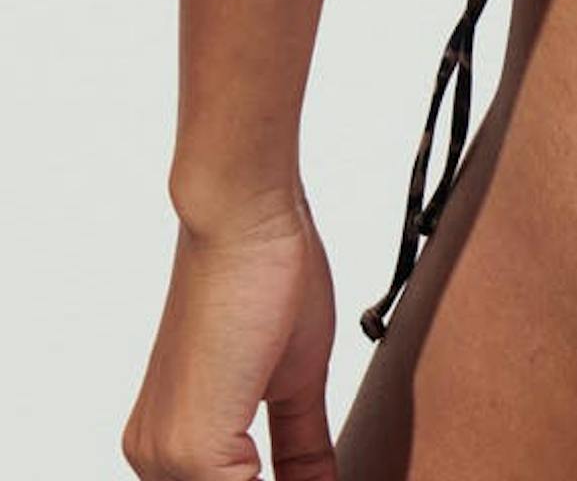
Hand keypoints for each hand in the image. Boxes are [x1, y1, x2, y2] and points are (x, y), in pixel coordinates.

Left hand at [123, 188, 336, 480]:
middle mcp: (153, 458)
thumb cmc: (265, 273)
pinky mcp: (190, 450)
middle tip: (325, 474)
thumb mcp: (295, 383)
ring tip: (326, 475)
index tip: (318, 476)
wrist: (242, 218)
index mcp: (172, 443)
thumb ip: (302, 450)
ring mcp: (165, 457)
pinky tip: (323, 480)